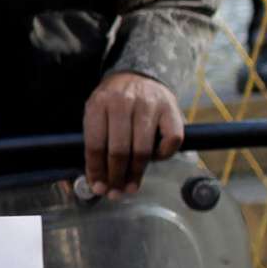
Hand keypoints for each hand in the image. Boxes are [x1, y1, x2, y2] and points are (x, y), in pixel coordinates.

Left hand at [79, 71, 183, 199]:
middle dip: (116, 177)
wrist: (138, 75)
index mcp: (99, 104)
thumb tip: (96, 180)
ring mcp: (150, 105)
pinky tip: (155, 158)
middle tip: (116, 192)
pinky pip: (171, 141)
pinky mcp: (171, 109)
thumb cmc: (114, 102)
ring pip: (143, 149)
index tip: (99, 188)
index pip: (95, 144)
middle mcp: (123, 102)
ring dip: (137, 173)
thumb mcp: (97, 112)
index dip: (96, 170)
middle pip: (119, 150)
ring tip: (131, 186)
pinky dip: (163, 155)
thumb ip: (96, 141)